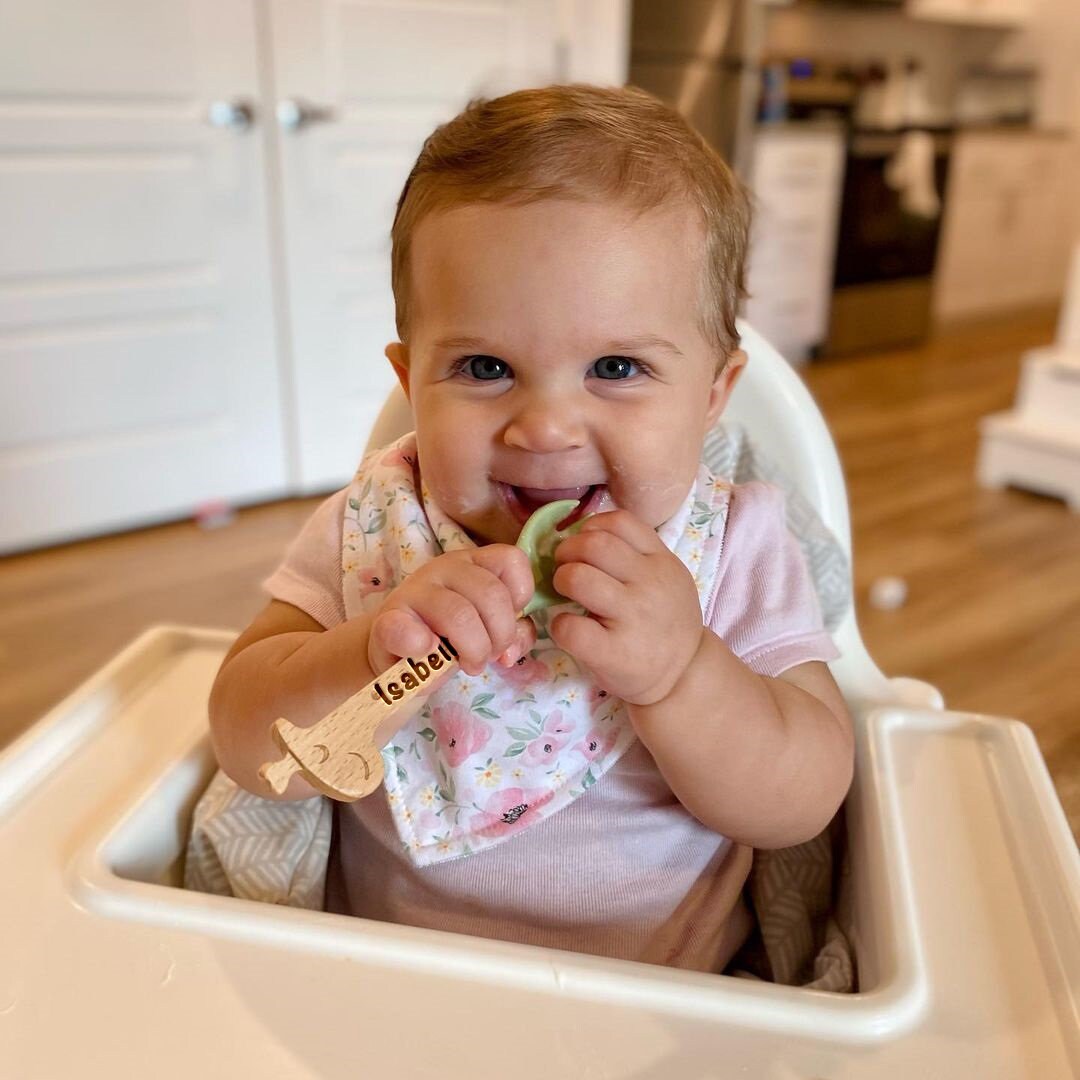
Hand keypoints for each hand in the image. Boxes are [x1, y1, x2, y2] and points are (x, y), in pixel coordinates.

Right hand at [367, 545, 537, 677]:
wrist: (398, 657)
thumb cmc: (450, 638)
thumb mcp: (488, 631)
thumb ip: (514, 635)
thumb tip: (509, 653)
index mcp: (473, 563)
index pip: (511, 559)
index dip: (520, 595)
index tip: (509, 621)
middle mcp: (444, 568)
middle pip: (491, 594)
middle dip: (501, 635)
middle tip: (490, 655)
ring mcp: (413, 591)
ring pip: (459, 614)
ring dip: (474, 650)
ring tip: (469, 664)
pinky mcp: (387, 621)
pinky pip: (407, 631)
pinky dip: (421, 646)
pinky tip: (428, 653)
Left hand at [548, 510, 703, 705]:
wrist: (684, 674)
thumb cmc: (664, 621)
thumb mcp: (667, 577)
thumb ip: (636, 554)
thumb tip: (582, 534)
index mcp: (661, 561)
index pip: (620, 522)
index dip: (591, 527)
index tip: (584, 543)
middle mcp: (649, 584)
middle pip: (594, 544)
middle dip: (567, 551)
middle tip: (564, 567)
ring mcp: (633, 618)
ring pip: (579, 578)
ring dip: (561, 581)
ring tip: (565, 595)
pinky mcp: (614, 653)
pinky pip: (571, 627)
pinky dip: (560, 625)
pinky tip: (567, 628)